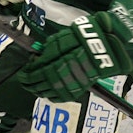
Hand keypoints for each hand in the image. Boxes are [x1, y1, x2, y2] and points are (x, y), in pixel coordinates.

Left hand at [17, 12, 132, 101]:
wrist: (109, 43)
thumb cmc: (87, 36)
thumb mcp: (65, 36)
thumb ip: (50, 47)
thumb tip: (37, 56)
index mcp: (62, 58)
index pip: (39, 69)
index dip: (29, 72)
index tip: (24, 70)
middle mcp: (67, 71)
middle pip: (43, 81)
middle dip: (31, 82)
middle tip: (23, 80)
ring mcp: (75, 81)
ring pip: (51, 90)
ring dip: (38, 90)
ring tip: (31, 87)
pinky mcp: (81, 86)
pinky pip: (63, 96)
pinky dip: (52, 96)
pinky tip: (46, 94)